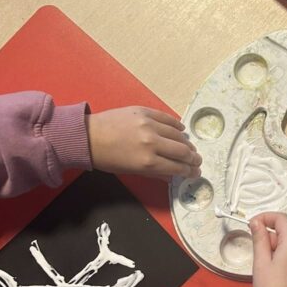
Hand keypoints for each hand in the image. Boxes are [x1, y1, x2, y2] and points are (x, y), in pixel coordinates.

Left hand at [87, 106, 201, 178]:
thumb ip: (154, 173)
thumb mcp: (131, 171)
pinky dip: (177, 125)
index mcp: (148, 161)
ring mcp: (149, 124)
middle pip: (182, 151)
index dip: (189, 170)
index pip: (177, 167)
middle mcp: (152, 142)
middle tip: (197, 160)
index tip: (195, 172)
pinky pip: (167, 118)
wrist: (89, 137)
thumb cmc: (107, 158)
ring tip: (190, 147)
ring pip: (177, 134)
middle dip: (193, 157)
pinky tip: (181, 130)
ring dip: (186, 142)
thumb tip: (172, 175)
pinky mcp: (144, 111)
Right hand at [249, 212, 286, 286]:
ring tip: (267, 253)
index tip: (252, 224)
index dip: (266, 217)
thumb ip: (260, 239)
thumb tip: (257, 223)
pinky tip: (278, 264)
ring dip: (284, 237)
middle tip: (260, 236)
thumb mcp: (261, 263)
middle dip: (276, 225)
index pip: (282, 219)